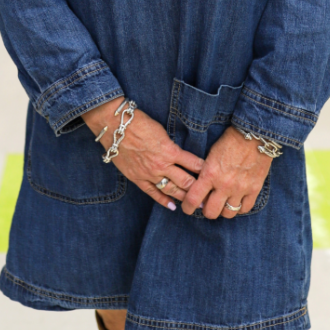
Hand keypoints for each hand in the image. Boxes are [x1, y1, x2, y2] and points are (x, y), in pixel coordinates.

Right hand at [83, 98, 203, 209]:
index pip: (193, 164)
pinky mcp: (137, 178)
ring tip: (195, 204)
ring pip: (171, 190)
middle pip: (185, 181)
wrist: (115, 127)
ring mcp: (149, 174)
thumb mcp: (161, 131)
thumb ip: (171, 146)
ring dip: (184, 197)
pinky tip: (172, 206)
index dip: (205, 171)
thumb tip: (181, 154)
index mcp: (170, 151)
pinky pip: (152, 193)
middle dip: (199, 189)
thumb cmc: (139, 123)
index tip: (213, 176)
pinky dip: (163, 201)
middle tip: (209, 196)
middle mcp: (162, 165)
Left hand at [181, 126, 272, 218]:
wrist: (254, 134)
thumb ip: (206, 172)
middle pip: (211, 212)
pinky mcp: (254, 189)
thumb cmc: (230, 140)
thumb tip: (200, 187)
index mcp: (210, 174)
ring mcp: (240, 188)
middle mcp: (224, 185)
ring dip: (223, 210)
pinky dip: (239, 208)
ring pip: (228, 213)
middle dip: (207, 210)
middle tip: (208, 205)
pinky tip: (237, 201)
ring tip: (223, 203)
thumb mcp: (211, 154)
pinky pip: (245, 208)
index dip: (187, 207)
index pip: (193, 199)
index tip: (187, 208)